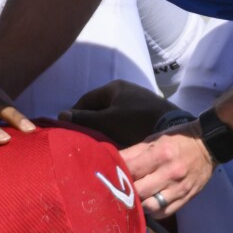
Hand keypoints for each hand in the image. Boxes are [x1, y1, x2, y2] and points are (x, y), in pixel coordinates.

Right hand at [59, 80, 175, 147]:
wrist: (172, 128)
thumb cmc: (137, 122)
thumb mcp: (107, 121)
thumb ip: (84, 119)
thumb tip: (59, 115)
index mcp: (114, 87)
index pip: (86, 99)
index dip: (75, 114)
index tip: (69, 130)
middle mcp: (125, 91)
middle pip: (99, 108)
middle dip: (90, 123)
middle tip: (83, 139)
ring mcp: (137, 102)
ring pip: (112, 116)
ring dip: (104, 129)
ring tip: (98, 144)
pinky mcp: (146, 114)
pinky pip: (125, 122)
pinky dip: (118, 131)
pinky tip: (116, 143)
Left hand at [120, 121, 213, 218]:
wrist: (208, 146)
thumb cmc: (177, 140)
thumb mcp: (154, 140)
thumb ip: (133, 152)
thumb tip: (112, 161)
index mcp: (160, 154)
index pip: (131, 170)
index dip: (117, 174)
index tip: (110, 177)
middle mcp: (170, 173)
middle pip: (139, 191)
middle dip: (126, 192)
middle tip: (118, 191)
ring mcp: (180, 188)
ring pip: (151, 206)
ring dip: (139, 205)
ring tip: (134, 199)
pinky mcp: (187, 198)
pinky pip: (165, 213)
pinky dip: (153, 212)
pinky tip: (148, 205)